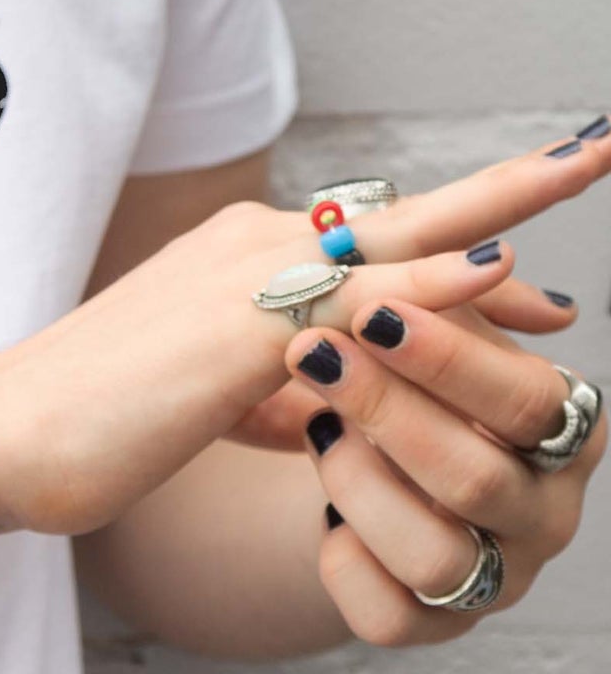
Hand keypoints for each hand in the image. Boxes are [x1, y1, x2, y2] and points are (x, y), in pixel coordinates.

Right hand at [0, 122, 610, 538]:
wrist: (16, 427)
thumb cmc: (104, 414)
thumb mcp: (214, 399)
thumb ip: (284, 386)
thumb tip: (340, 401)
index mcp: (241, 257)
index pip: (372, 245)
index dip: (458, 250)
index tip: (534, 271)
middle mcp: (252, 243)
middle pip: (401, 214)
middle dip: (501, 189)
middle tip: (592, 152)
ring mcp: (248, 274)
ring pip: (396, 243)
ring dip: (494, 215)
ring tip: (575, 174)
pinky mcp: (243, 322)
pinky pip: (363, 304)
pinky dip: (436, 288)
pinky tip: (503, 274)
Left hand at [287, 256, 605, 642]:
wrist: (357, 444)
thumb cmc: (407, 366)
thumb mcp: (428, 321)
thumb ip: (448, 289)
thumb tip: (491, 253)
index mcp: (562, 426)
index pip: (525, 399)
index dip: (450, 358)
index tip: (375, 309)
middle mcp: (543, 509)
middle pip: (475, 476)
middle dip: (385, 409)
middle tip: (311, 351)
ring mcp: (494, 573)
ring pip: (434, 553)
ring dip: (355, 477)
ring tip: (313, 422)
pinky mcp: (433, 620)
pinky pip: (389, 611)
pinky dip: (343, 554)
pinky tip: (321, 507)